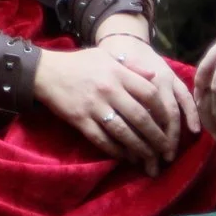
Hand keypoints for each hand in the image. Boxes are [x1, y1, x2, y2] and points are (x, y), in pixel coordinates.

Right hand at [34, 38, 195, 173]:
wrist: (45, 72)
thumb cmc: (79, 63)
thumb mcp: (107, 56)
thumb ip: (132, 66)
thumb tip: (154, 75)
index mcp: (118, 73)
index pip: (149, 93)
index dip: (162, 111)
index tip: (170, 124)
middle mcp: (109, 90)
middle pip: (140, 117)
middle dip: (156, 136)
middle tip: (166, 150)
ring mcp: (94, 107)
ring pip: (123, 132)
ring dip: (139, 148)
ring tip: (150, 159)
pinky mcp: (80, 120)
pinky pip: (102, 139)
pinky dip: (116, 151)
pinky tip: (126, 157)